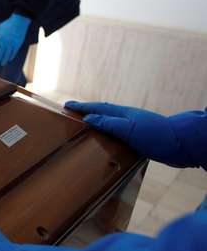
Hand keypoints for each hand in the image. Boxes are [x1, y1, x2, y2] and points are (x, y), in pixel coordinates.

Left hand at [0, 14, 30, 66]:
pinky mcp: (18, 43)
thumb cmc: (8, 23)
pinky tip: (9, 60)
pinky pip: (14, 52)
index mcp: (0, 38)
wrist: (19, 21)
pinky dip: (11, 56)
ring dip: (4, 59)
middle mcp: (5, 42)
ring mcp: (12, 43)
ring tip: (2, 64)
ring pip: (7, 54)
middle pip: (0, 53)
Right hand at [65, 101, 191, 166]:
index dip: (82, 107)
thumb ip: (108, 123)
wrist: (182, 144)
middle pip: (103, 112)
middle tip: (74, 112)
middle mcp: (127, 119)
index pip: (98, 108)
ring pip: (111, 123)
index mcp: (123, 114)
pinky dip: (109, 135)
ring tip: (86, 126)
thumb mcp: (129, 129)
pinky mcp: (140, 139)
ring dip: (98, 123)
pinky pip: (118, 134)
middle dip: (88, 112)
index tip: (67, 105)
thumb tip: (88, 118)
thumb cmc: (156, 135)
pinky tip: (108, 142)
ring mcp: (134, 128)